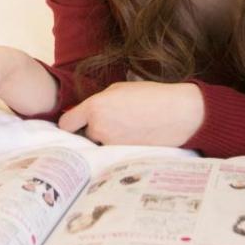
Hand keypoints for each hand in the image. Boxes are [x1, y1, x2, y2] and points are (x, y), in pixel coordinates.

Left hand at [57, 81, 203, 146]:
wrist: (178, 114)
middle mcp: (98, 128)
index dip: (70, 123)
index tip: (76, 122)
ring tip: (127, 128)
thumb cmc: (151, 96)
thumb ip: (99, 101)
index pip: (66, 123)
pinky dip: (120, 146)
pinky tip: (134, 137)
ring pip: (100, 144)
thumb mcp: (119, 89)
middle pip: (84, 134)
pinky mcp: (123, 156)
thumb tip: (90, 111)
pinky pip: (113, 151)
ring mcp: (111, 144)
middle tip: (112, 122)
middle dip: (93, 129)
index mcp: (95, 107)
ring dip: (107, 139)